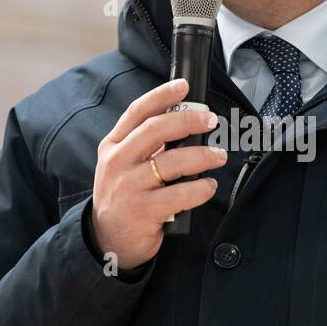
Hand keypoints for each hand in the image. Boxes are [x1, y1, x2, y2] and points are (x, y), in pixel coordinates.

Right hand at [91, 77, 227, 267]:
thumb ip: (145, 145)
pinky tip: (208, 186)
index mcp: (113, 146)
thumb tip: (183, 121)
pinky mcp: (143, 212)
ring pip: (173, 163)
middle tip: (211, 121)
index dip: (161, 96)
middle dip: (189, 121)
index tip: (183, 86)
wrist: (107, 239)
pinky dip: (200, 189)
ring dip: (203, 156)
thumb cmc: (123, 196)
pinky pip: (180, 194)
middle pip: (156, 130)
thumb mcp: (122, 165)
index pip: (137, 112)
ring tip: (218, 157)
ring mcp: (129, 188)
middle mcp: (117, 163)